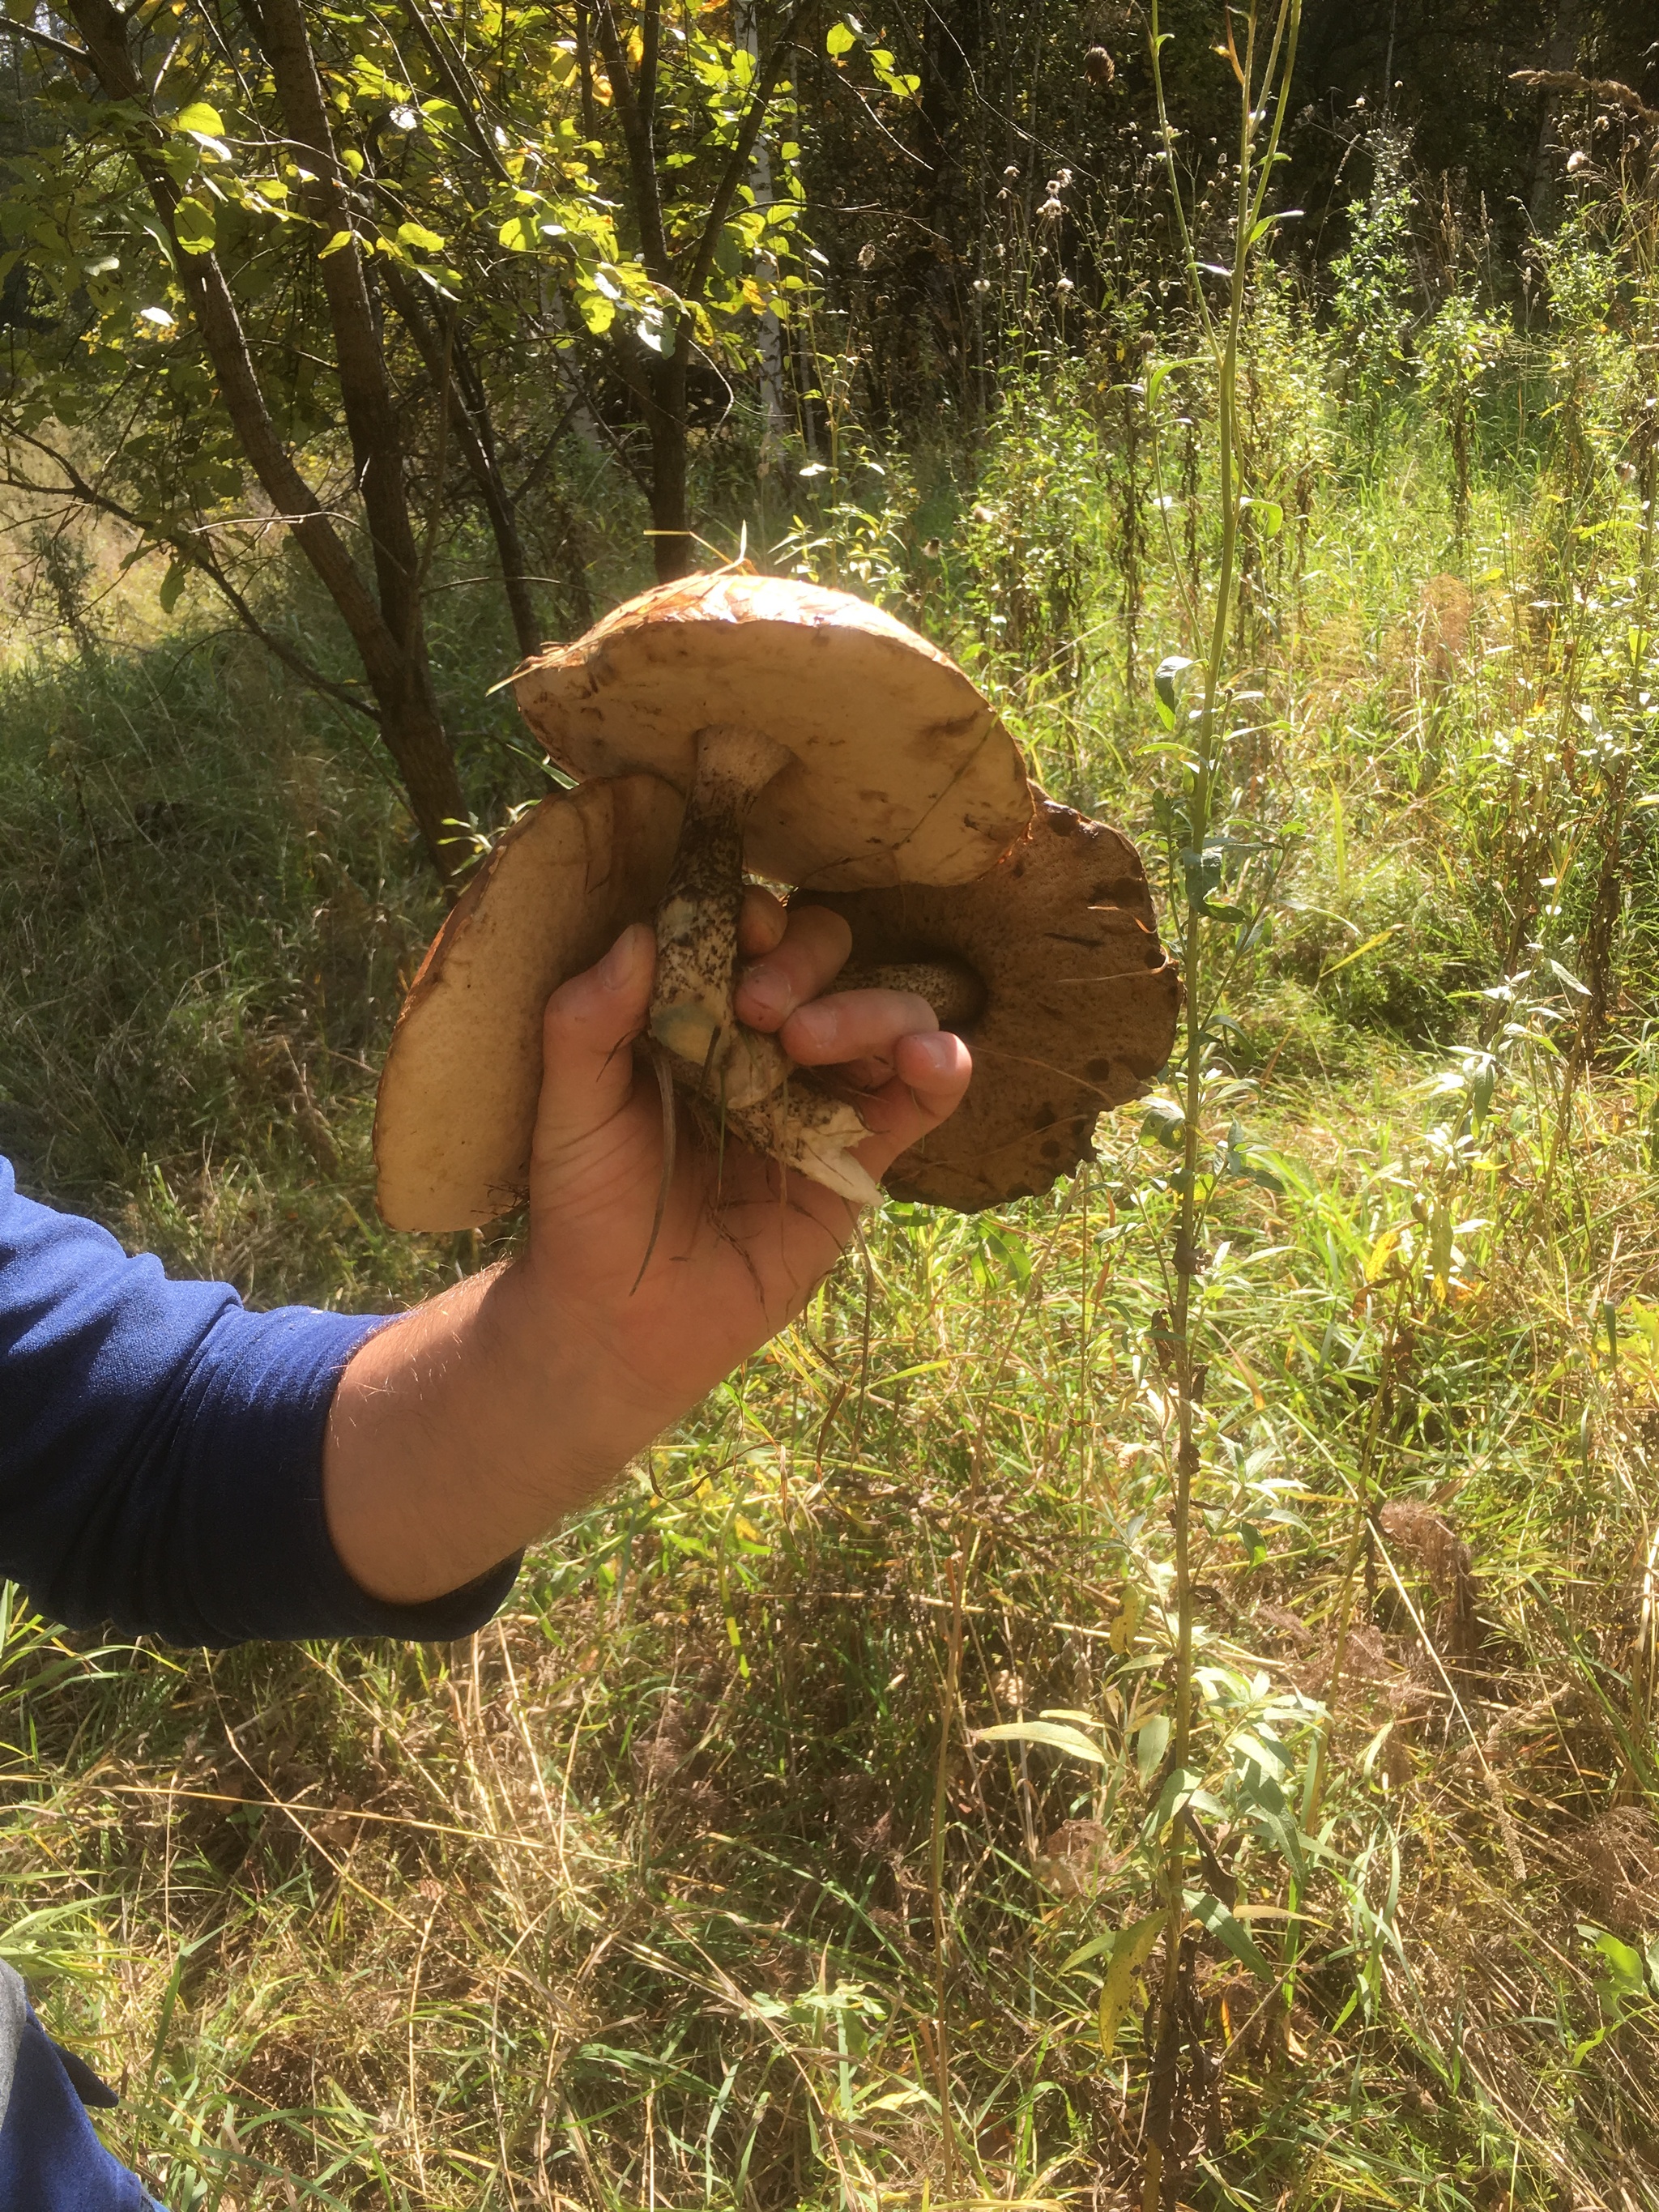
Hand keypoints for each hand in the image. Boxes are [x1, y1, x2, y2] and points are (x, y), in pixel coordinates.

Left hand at [517, 889, 966, 1422]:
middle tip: (760, 1008)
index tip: (737, 934)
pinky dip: (942, 1066)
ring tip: (813, 1043)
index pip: (747, 934)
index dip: (753, 919)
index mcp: (699, 1012)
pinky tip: (932, 1060)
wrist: (623, 1323)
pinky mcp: (859, 1158)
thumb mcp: (569, 1111)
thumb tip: (640, 935)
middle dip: (803, 962)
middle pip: (825, 955)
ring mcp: (820, 1096)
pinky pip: (919, 1100)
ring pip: (884, 1014)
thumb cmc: (586, 1210)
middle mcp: (768, 1041)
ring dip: (867, 1009)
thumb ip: (586, 1024)